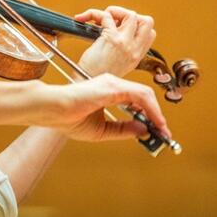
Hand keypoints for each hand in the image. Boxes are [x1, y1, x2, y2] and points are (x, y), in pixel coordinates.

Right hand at [43, 74, 169, 141]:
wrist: (52, 110)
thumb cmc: (68, 118)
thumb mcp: (102, 130)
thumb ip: (123, 129)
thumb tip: (144, 130)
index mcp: (108, 91)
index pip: (136, 100)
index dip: (150, 115)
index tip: (158, 131)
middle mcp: (112, 84)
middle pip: (144, 96)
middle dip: (157, 116)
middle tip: (164, 133)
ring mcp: (112, 83)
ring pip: (145, 94)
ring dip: (157, 113)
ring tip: (162, 130)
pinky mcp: (112, 87)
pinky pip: (139, 95)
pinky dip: (151, 109)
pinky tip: (155, 122)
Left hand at [74, 6, 155, 77]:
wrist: (85, 83)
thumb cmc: (94, 76)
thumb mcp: (117, 67)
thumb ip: (122, 52)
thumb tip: (115, 32)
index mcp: (136, 56)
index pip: (150, 33)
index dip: (137, 25)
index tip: (121, 26)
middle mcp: (134, 49)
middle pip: (147, 21)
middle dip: (130, 15)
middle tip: (114, 21)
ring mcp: (125, 43)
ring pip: (131, 15)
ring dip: (114, 12)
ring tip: (101, 19)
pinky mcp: (111, 38)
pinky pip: (107, 16)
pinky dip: (93, 13)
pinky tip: (85, 18)